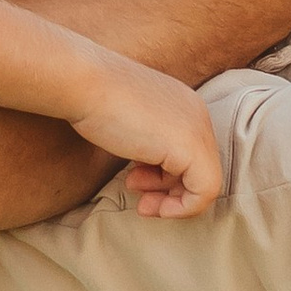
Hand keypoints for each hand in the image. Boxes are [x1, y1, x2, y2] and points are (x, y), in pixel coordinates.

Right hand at [67, 53, 223, 218]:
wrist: (84, 82)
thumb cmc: (94, 99)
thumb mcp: (129, 123)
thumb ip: (147, 143)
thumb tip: (150, 172)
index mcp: (184, 106)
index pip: (190, 154)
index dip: (166, 178)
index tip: (136, 183)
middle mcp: (198, 115)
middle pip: (200, 168)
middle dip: (170, 191)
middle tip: (142, 200)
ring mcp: (198, 130)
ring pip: (206, 183)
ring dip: (172, 202)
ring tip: (142, 202)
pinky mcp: (191, 148)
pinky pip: (205, 191)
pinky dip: (181, 208)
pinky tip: (149, 206)